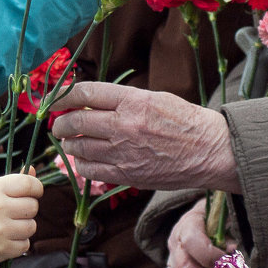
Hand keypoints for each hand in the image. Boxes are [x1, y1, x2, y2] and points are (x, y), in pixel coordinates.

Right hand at [0, 172, 42, 263]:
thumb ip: (12, 180)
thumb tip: (33, 171)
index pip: (30, 185)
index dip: (36, 188)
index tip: (32, 192)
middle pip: (33, 206)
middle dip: (26, 208)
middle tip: (12, 210)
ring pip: (31, 226)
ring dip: (23, 226)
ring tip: (7, 224)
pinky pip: (25, 245)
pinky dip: (18, 242)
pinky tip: (4, 238)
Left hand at [49, 82, 240, 191]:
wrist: (210, 150)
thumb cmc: (184, 121)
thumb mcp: (154, 97)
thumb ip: (121, 100)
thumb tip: (90, 102)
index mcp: (132, 101)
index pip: (86, 93)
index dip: (66, 95)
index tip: (58, 99)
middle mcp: (124, 125)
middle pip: (77, 121)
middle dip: (62, 122)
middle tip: (59, 125)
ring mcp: (124, 152)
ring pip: (80, 147)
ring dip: (70, 144)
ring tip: (70, 142)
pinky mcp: (127, 175)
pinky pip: (91, 170)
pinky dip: (81, 165)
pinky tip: (84, 160)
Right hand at [160, 198, 233, 267]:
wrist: (209, 223)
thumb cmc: (222, 222)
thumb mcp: (228, 219)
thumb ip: (231, 231)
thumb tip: (232, 249)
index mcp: (188, 224)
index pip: (192, 241)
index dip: (212, 257)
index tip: (232, 265)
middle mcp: (176, 244)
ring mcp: (171, 263)